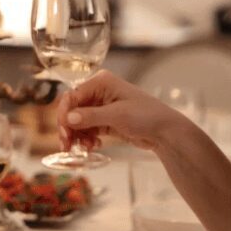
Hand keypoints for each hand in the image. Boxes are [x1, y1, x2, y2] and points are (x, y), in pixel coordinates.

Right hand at [57, 70, 187, 151]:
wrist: (167, 132)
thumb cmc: (146, 116)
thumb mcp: (117, 115)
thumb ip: (90, 116)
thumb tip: (68, 118)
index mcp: (101, 82)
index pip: (72, 96)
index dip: (64, 114)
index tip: (64, 132)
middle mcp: (98, 92)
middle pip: (73, 109)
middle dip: (69, 127)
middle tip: (67, 145)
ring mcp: (101, 107)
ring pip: (78, 121)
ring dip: (77, 135)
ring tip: (83, 148)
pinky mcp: (105, 120)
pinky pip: (88, 129)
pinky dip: (86, 138)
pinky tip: (92, 146)